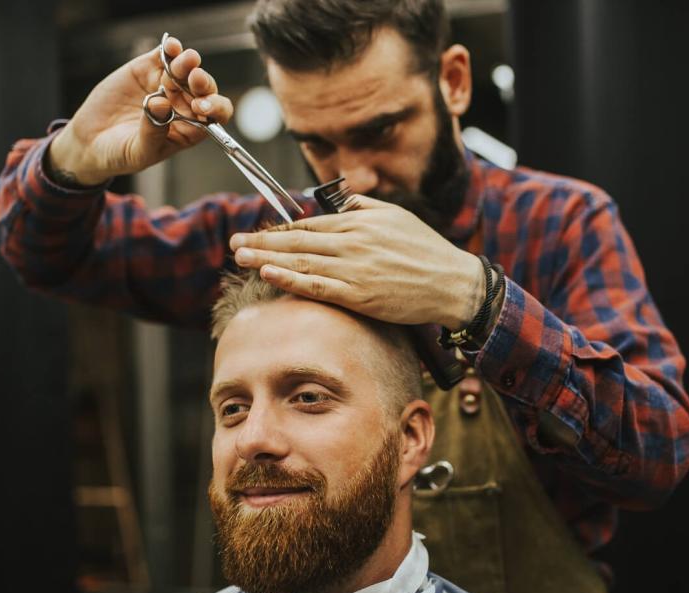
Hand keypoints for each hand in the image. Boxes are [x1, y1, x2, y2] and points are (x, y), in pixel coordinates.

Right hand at [48, 35, 232, 185]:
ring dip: (188, 63)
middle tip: (194, 79)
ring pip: (185, 70)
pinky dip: (170, 49)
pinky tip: (171, 46)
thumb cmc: (121, 154)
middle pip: (203, 89)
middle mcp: (183, 105)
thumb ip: (153, 131)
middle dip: (202, 83)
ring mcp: (166, 85)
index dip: (214, 108)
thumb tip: (160, 104)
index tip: (202, 106)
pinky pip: (163, 56)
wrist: (90, 142)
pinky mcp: (147, 69)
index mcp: (191, 128)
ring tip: (185, 61)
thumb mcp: (139, 151)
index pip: (215, 115)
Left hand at [228, 196, 485, 328]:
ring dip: (266, 258)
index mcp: (359, 222)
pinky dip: (290, 279)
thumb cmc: (426, 251)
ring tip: (241, 256)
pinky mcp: (359, 295)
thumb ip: (364, 207)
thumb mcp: (396, 216)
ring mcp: (354, 269)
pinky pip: (317, 286)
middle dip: (262, 241)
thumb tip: (339, 202)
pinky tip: (269, 274)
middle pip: (297, 240)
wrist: (452, 284)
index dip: (280, 229)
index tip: (258, 233)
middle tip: (235, 243)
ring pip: (301, 262)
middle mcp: (352, 242)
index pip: (309, 224)